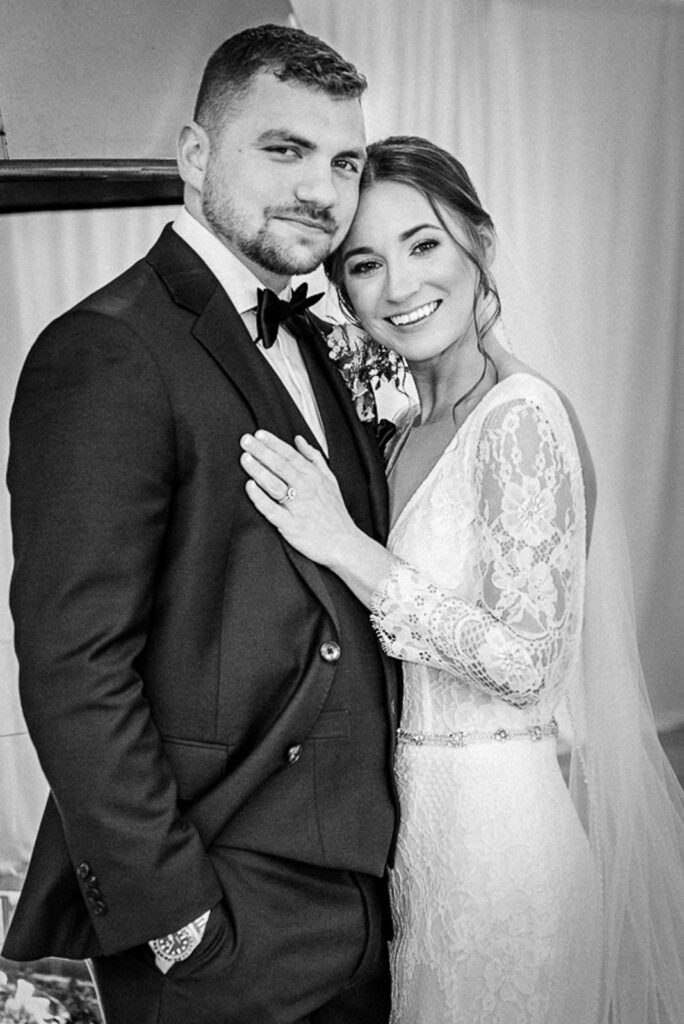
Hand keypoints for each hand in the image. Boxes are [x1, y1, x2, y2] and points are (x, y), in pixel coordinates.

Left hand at [239, 431, 359, 567]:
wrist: (344, 544)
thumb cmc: (335, 513)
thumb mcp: (331, 480)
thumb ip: (314, 458)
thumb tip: (299, 440)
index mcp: (314, 477)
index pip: (291, 455)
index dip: (274, 443)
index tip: (259, 434)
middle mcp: (306, 489)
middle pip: (280, 466)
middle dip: (261, 451)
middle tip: (245, 440)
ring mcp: (298, 507)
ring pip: (274, 484)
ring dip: (258, 470)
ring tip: (245, 458)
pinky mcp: (290, 526)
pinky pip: (271, 509)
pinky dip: (260, 497)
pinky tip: (249, 486)